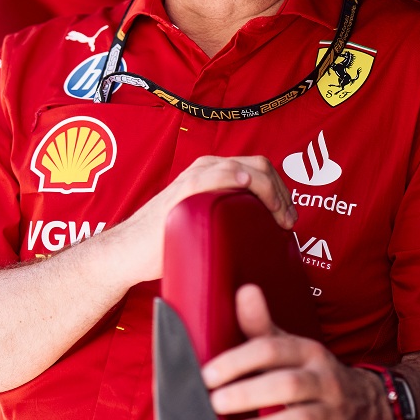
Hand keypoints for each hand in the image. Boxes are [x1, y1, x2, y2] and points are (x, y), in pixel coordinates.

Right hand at [114, 156, 296, 281]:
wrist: (129, 252)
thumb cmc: (167, 240)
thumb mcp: (206, 221)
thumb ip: (229, 216)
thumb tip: (263, 232)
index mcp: (215, 173)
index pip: (261, 170)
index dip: (282, 190)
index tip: (289, 218)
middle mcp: (207, 169)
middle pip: (260, 166)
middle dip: (282, 192)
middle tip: (287, 221)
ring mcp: (194, 178)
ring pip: (243, 168)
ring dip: (268, 188)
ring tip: (278, 215)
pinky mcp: (183, 192)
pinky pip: (212, 176)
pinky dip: (233, 176)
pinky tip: (245, 185)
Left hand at [202, 285, 393, 419]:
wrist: (367, 404)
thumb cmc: (312, 373)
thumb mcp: (290, 347)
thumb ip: (262, 326)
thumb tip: (245, 290)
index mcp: (308, 352)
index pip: (272, 349)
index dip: (238, 361)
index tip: (208, 375)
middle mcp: (323, 379)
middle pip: (288, 384)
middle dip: (250, 393)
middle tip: (215, 402)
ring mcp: (332, 413)